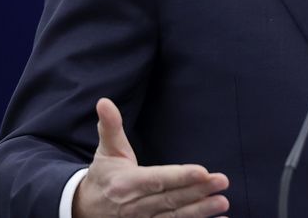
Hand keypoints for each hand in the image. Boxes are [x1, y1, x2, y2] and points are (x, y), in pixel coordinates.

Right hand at [73, 98, 229, 217]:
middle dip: (197, 191)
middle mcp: (134, 206)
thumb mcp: (106, 151)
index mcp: (126, 183)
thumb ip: (110, 126)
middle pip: (170, 199)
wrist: (85, 209)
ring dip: (200, 211)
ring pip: (174, 217)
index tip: (202, 171)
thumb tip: (104, 102)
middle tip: (222, 181)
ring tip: (222, 201)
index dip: (180, 177)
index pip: (157, 179)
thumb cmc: (103, 176)